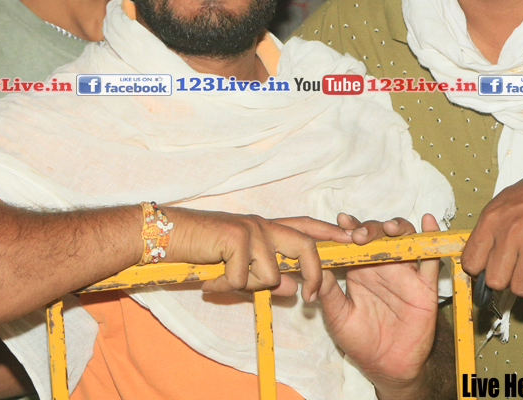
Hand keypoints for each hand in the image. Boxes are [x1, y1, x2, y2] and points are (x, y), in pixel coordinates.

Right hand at [163, 208, 325, 299]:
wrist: (169, 238)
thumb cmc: (201, 252)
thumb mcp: (239, 270)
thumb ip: (266, 278)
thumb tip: (292, 290)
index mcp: (266, 228)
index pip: (306, 226)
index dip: (331, 233)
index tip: (354, 241)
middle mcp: (263, 224)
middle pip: (306, 246)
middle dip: (315, 274)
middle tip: (311, 298)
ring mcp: (251, 228)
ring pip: (271, 274)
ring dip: (247, 286)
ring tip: (222, 280)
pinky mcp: (237, 236)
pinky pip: (245, 279)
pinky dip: (226, 285)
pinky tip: (210, 278)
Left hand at [317, 213, 442, 398]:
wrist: (386, 367)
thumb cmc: (359, 341)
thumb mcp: (338, 317)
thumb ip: (328, 292)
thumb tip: (315, 265)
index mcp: (361, 269)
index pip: (355, 241)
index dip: (349, 228)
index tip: (341, 221)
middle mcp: (383, 266)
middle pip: (380, 234)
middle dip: (370, 228)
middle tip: (358, 235)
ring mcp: (405, 274)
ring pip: (405, 239)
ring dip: (398, 228)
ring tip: (388, 229)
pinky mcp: (425, 287)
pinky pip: (431, 260)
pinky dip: (431, 240)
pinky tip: (428, 222)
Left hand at [460, 157, 522, 296]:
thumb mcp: (504, 203)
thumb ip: (490, 231)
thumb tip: (480, 263)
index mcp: (493, 218)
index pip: (470, 262)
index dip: (480, 270)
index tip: (490, 267)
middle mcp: (511, 231)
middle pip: (495, 281)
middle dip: (505, 278)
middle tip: (516, 266)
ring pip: (520, 288)